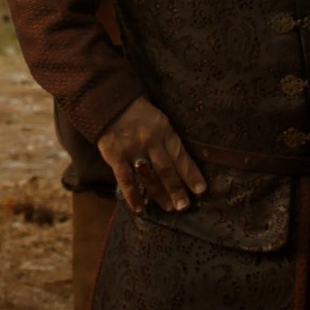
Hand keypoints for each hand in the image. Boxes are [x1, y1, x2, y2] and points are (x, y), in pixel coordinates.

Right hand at [95, 96, 205, 213]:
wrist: (108, 100)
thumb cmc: (138, 112)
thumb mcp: (159, 119)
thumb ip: (168, 139)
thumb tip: (182, 164)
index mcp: (164, 130)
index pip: (181, 156)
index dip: (191, 174)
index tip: (201, 190)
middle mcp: (150, 141)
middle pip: (166, 170)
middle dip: (177, 190)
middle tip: (184, 207)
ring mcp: (132, 150)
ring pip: (149, 177)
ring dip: (159, 195)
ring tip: (169, 208)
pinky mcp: (115, 156)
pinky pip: (125, 180)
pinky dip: (132, 196)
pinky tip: (140, 209)